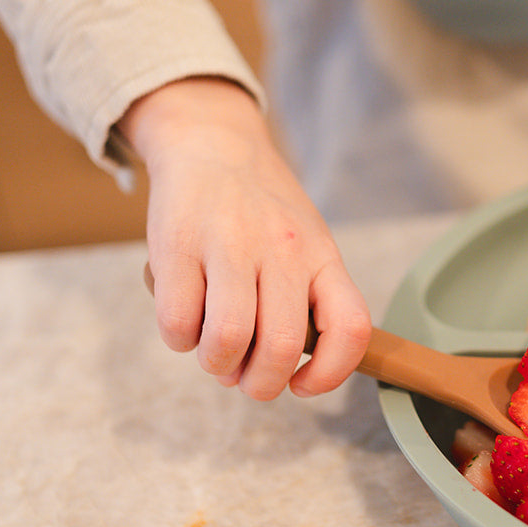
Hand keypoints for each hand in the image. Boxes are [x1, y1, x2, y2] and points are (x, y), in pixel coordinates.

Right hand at [118, 77, 371, 399]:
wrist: (212, 142)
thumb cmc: (260, 210)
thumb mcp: (306, 243)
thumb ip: (301, 304)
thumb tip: (265, 374)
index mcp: (321, 256)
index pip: (350, 328)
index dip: (330, 374)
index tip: (300, 384)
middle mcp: (283, 249)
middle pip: (280, 347)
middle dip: (259, 384)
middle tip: (243, 375)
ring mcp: (230, 244)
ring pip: (227, 340)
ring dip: (215, 364)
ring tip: (211, 350)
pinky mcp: (177, 244)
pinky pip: (177, 322)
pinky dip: (178, 339)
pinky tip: (184, 320)